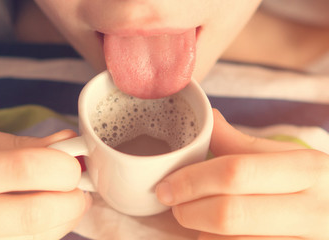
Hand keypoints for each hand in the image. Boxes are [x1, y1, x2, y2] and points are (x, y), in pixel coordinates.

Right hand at [0, 127, 90, 239]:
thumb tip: (70, 142)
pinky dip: (53, 230)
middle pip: (36, 214)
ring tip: (63, 196)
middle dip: (72, 198)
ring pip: (42, 238)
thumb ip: (28, 145)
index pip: (23, 169)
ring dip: (67, 216)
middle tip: (76, 184)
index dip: (60, 164)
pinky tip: (46, 214)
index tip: (72, 161)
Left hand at [156, 109, 328, 239]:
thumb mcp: (287, 157)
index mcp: (307, 171)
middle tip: (174, 204)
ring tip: (197, 218)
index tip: (166, 186)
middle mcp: (311, 211)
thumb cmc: (312, 184)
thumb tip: (208, 119)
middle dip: (189, 210)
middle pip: (230, 213)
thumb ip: (242, 142)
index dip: (192, 180)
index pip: (236, 172)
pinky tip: (215, 234)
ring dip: (201, 232)